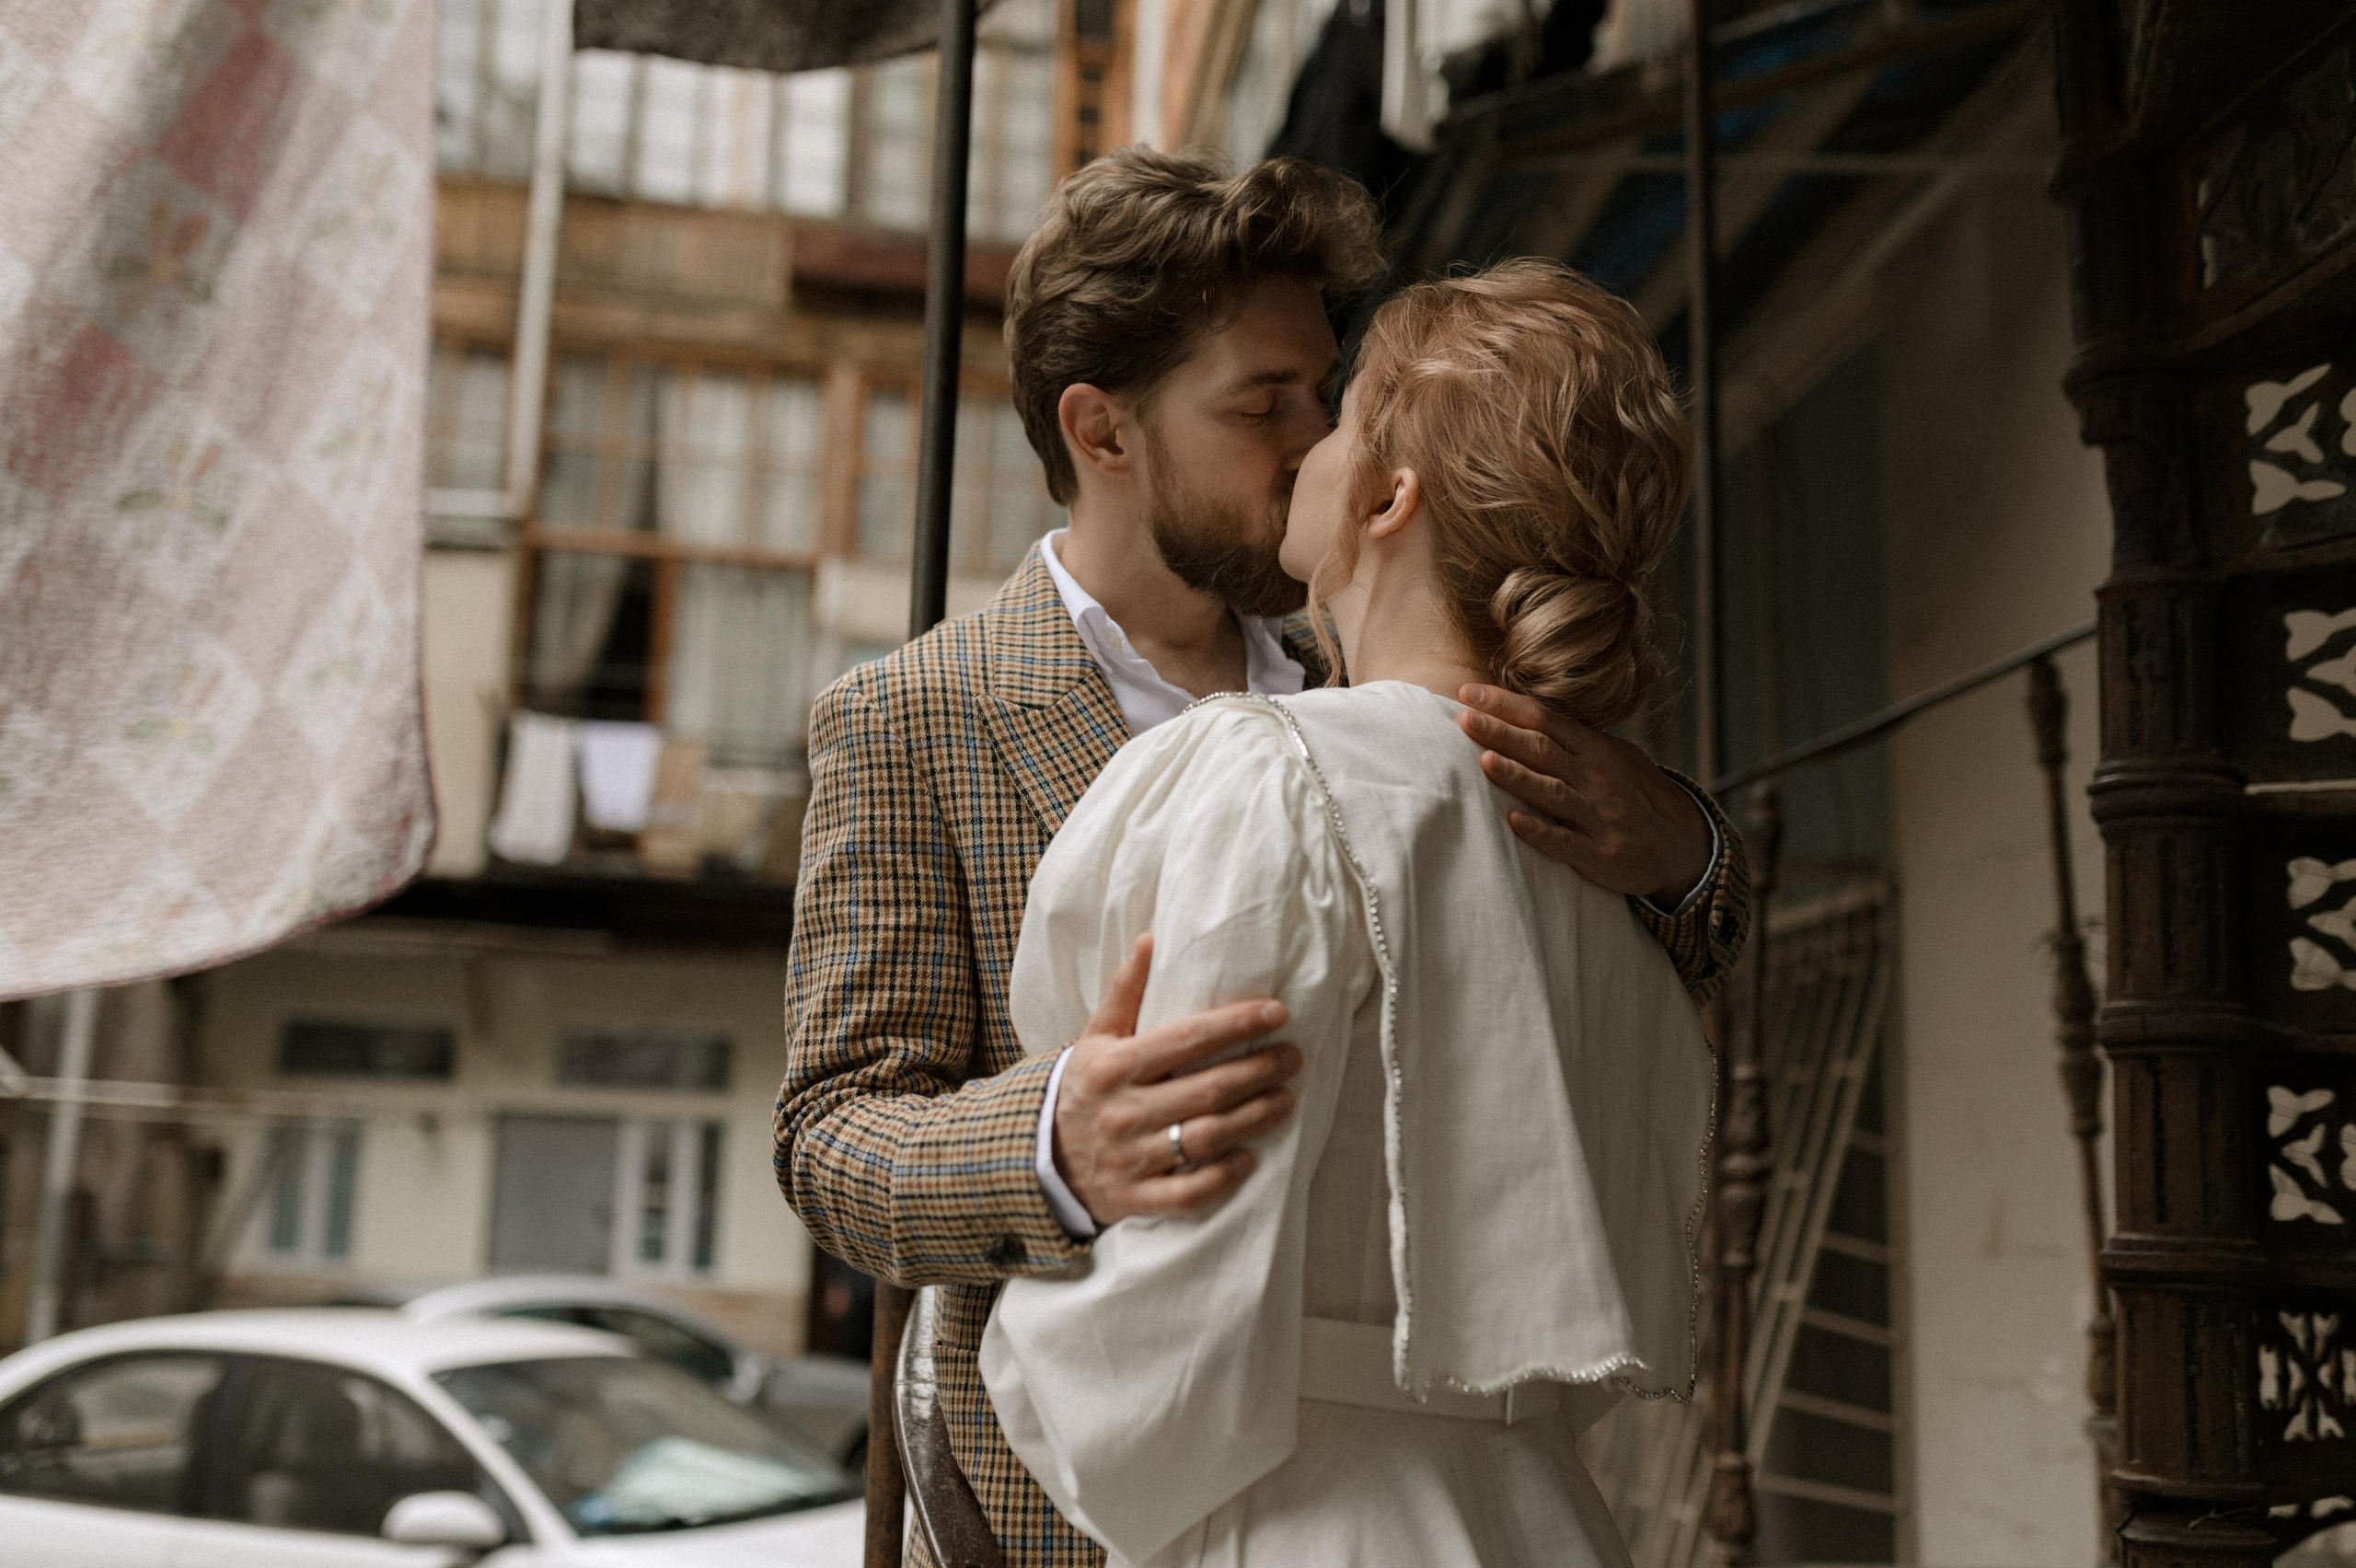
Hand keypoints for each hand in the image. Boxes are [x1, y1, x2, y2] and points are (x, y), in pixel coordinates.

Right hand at [1053, 935, 1301, 1225]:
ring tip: (1285, 1100)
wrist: (1040, 1155)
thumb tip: (1152, 940)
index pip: (1187, 1039)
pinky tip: (1248, 1159)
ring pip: (1205, 1138)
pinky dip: (1222, 1176)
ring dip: (1253, 1119)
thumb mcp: (1095, 1037)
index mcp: (1113, 1066)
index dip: (1237, 1025)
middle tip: (1293, 1058)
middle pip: (1206, 1090)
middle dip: (1259, 1071)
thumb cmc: (1083, 1087)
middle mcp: (1121, 1111)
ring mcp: (1128, 1159)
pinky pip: (1187, 1194)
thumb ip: (1125, 991)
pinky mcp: (1133, 1199)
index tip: (1277, 1013)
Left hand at [1457, 683, 1711, 906]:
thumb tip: (1525, 716)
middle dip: (1501, 732)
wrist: (1685, 844)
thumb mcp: (1616, 757)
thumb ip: (1575, 741)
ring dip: (1517, 776)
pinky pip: (1564, 842)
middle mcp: (1595, 777)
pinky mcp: (1599, 853)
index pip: (1544, 718)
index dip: (1505, 705)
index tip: (1468, 692)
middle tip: (1464, 718)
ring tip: (1484, 761)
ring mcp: (1597, 815)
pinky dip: (1539, 831)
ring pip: (1550, 791)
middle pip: (1542, 749)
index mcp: (1595, 750)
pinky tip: (1513, 821)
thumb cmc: (1638, 796)